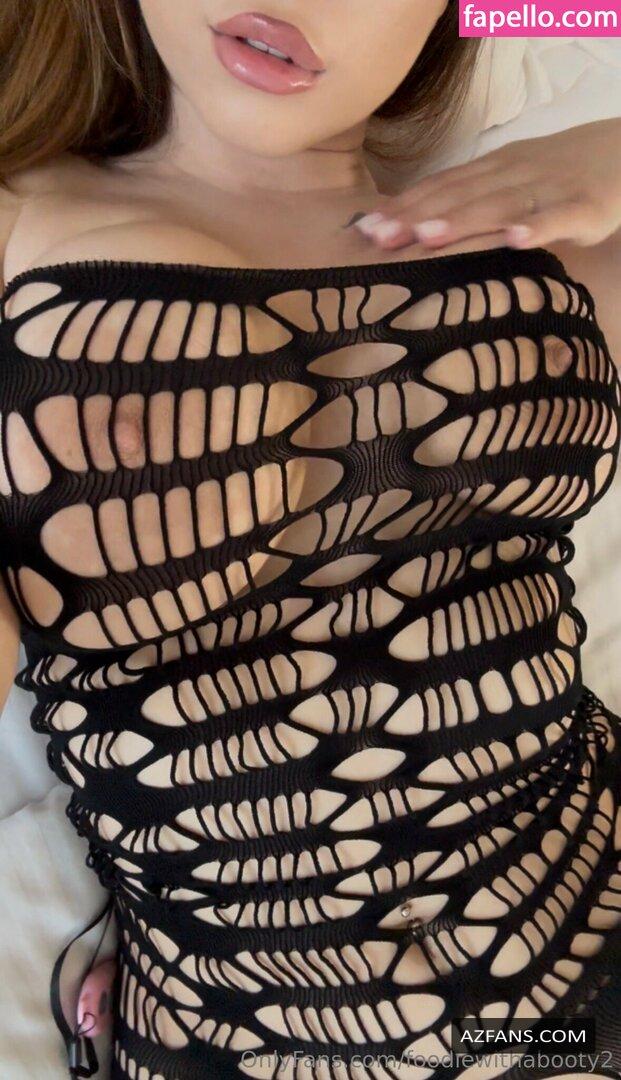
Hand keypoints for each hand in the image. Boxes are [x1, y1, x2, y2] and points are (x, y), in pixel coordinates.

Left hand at [355, 118, 620, 251]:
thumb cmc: (554, 178)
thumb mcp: (507, 183)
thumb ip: (468, 203)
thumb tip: (412, 231)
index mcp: (492, 170)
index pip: (439, 187)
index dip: (402, 206)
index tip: (365, 230)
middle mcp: (512, 175)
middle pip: (459, 196)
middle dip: (416, 216)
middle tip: (378, 238)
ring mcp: (546, 189)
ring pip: (499, 205)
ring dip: (461, 220)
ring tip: (426, 236)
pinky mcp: (582, 206)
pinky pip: (557, 217)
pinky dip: (536, 228)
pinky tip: (514, 241)